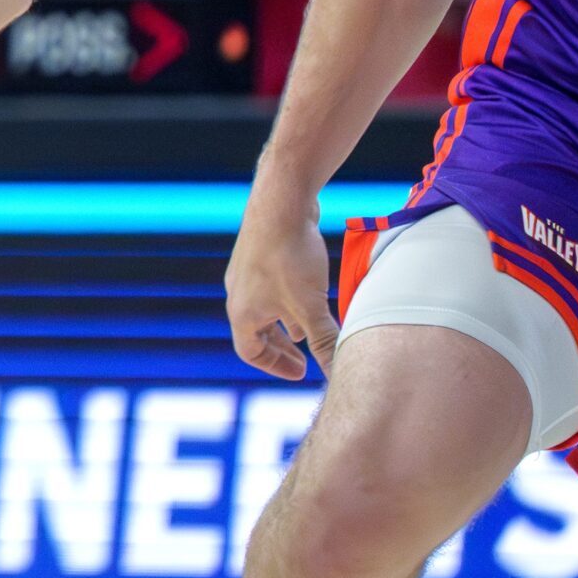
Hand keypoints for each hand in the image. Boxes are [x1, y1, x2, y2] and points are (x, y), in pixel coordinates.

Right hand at [224, 187, 336, 381]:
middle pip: (256, 332)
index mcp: (242, 312)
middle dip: (282, 347)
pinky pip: (271, 286)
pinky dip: (289, 298)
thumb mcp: (310, 307)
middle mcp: (239, 293)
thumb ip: (324, 342)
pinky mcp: (260, 253)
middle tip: (306, 358)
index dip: (275, 366)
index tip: (301, 371)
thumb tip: (338, 373)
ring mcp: (247, 271)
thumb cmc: (289, 257)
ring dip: (287, 322)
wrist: (281, 203)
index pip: (250, 352)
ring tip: (311, 328)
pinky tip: (312, 293)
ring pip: (266, 307)